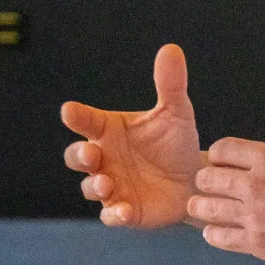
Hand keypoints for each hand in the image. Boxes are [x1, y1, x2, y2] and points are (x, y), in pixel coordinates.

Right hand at [62, 43, 203, 227]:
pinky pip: (112, 215)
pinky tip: (123, 211)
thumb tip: (171, 49)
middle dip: (79, 156)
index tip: (69, 111)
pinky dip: (115, 214)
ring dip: (95, 186)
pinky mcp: (125, 210)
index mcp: (110, 130)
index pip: (87, 121)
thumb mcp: (176, 112)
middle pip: (77, 157)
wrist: (195, 179)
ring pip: (91, 188)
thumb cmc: (176, 142)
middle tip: (91, 154)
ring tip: (106, 183)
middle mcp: (105, 158)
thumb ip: (170, 84)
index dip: (77, 117)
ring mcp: (112, 186)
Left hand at [189, 114, 264, 264]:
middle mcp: (255, 185)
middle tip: (209, 186)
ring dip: (202, 207)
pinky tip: (215, 232)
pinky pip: (220, 238)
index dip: (217, 155)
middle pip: (208, 178)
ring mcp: (253, 215)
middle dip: (205, 181)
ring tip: (203, 208)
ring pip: (206, 209)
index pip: (223, 149)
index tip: (219, 162)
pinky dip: (213, 234)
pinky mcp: (256, 242)